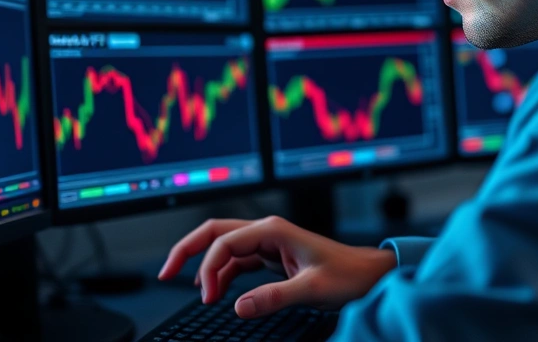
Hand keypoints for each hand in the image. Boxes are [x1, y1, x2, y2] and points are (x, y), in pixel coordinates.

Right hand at [157, 216, 396, 318]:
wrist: (371, 274)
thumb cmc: (349, 274)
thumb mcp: (312, 289)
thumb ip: (273, 297)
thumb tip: (238, 307)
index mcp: (272, 229)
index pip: (224, 241)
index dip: (208, 267)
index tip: (206, 296)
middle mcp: (266, 231)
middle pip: (214, 233)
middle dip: (188, 250)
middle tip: (166, 272)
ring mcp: (267, 242)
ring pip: (223, 247)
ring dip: (207, 267)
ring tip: (200, 295)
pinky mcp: (271, 257)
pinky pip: (237, 261)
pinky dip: (223, 275)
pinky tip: (218, 293)